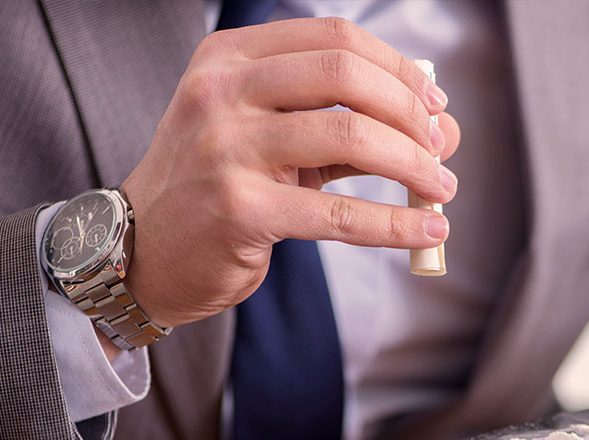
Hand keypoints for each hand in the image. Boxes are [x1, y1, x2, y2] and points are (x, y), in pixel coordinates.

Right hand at [120, 18, 460, 328]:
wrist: (146, 251)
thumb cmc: (221, 188)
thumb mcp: (275, 140)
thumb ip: (350, 126)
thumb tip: (443, 129)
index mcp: (230, 57)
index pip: (334, 38)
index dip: (396, 67)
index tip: (433, 102)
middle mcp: (222, 91)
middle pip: (346, 74)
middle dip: (410, 111)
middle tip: (440, 146)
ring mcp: (225, 148)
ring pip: (350, 137)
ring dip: (414, 165)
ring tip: (443, 188)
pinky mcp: (238, 209)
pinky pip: (339, 214)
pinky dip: (396, 223)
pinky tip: (428, 229)